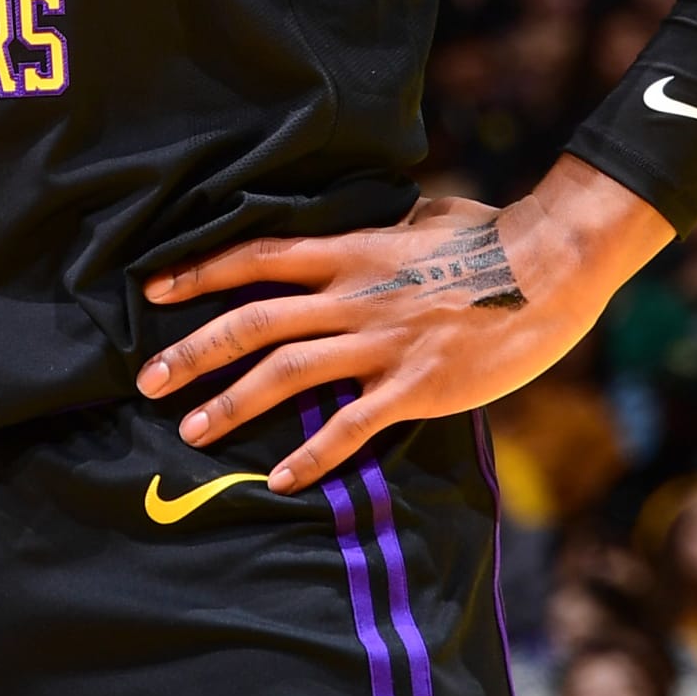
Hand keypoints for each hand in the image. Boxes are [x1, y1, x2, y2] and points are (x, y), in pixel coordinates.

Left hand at [137, 159, 670, 492]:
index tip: (153, 291)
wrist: (548, 267)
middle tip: (148, 380)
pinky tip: (279, 479)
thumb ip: (374, 229)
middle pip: (254, 322)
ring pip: (287, 376)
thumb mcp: (418, 216)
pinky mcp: (414, 386)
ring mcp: (381, 343)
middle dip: (194, 351)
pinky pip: (350, 427)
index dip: (200, 273)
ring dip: (232, 405)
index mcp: (351, 250)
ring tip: (192, 431)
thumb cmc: (490, 236)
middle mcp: (353, 296)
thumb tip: (353, 223)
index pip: (258, 257)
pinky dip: (311, 455)